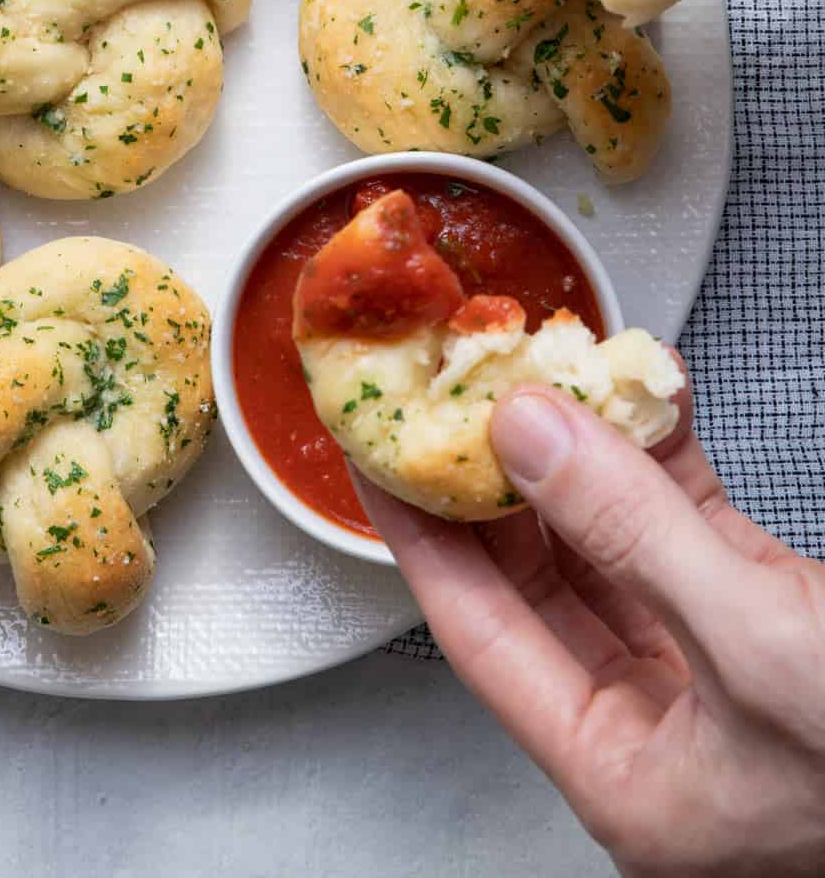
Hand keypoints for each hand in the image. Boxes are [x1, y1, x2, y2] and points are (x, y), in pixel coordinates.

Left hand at [353, 379, 824, 876]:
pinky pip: (693, 533)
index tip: (371, 453)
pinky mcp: (778, 624)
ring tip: (524, 375)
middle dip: (489, 482)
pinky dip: (664, 463)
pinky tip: (638, 398)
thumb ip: (632, 530)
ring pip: (615, 549)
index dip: (418, 535)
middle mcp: (662, 729)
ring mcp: (722, 676)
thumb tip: (526, 431)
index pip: (478, 633)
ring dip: (577, 459)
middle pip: (538, 584)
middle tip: (440, 394)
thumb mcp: (757, 644)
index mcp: (627, 774)